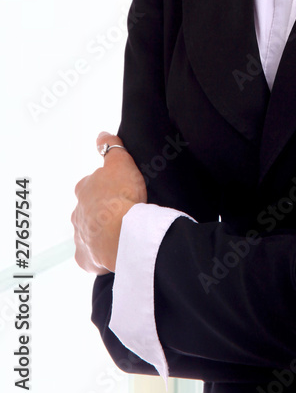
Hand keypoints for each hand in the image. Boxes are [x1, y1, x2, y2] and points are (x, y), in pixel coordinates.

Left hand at [71, 132, 146, 273]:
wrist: (121, 233)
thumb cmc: (122, 196)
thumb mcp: (121, 162)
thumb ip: (112, 146)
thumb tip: (101, 134)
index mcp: (84, 189)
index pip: (91, 184)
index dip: (106, 186)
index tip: (119, 190)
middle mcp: (77, 212)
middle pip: (89, 208)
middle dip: (101, 210)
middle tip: (122, 211)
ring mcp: (79, 236)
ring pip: (88, 231)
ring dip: (100, 231)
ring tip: (120, 233)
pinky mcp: (85, 257)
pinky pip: (90, 256)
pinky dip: (98, 255)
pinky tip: (111, 253)